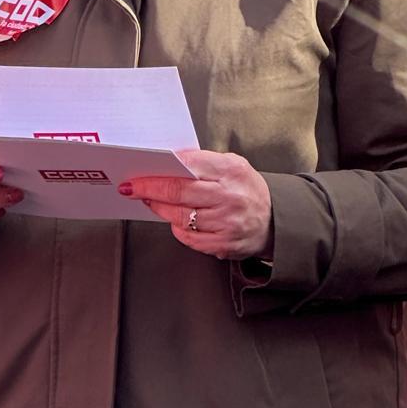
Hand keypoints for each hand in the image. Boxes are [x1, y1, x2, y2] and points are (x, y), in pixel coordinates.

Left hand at [119, 149, 273, 259]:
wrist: (274, 220)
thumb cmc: (247, 190)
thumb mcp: (233, 165)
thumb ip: (202, 163)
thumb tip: (165, 162)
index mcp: (232, 170)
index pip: (186, 168)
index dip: (158, 172)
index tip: (139, 171)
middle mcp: (230, 197)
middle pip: (178, 192)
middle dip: (149, 189)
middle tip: (132, 187)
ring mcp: (226, 223)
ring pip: (179, 216)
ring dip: (158, 208)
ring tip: (150, 201)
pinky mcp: (222, 245)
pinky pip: (188, 237)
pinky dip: (176, 227)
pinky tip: (174, 219)